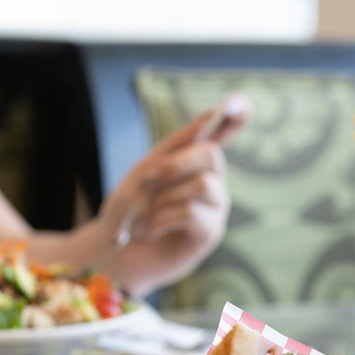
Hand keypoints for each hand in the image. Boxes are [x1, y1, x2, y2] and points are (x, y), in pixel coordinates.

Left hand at [98, 96, 248, 295]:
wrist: (113, 252)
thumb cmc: (128, 211)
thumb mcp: (144, 171)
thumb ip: (175, 147)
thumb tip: (209, 116)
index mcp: (193, 162)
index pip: (222, 133)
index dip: (235, 116)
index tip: (241, 102)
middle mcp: (212, 181)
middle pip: (212, 154)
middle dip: (176, 164)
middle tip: (148, 180)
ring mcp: (215, 208)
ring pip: (204, 184)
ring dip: (165, 197)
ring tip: (149, 214)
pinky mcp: (210, 233)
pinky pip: (194, 212)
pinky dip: (164, 219)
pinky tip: (152, 229)